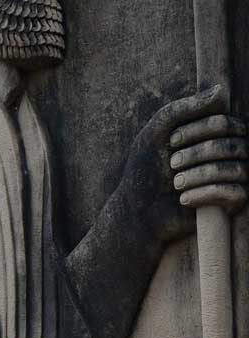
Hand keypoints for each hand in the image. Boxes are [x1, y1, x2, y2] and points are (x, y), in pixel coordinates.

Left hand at [124, 85, 247, 241]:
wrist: (138, 209)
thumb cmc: (146, 168)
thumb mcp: (155, 133)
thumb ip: (182, 109)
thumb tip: (221, 92)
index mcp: (216, 133)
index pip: (225, 122)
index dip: (198, 130)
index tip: (170, 141)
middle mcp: (231, 153)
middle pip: (233, 145)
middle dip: (197, 154)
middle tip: (171, 164)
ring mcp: (235, 178)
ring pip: (234, 170)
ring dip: (198, 176)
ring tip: (175, 184)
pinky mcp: (232, 202)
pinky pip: (235, 193)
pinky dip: (204, 194)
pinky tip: (183, 199)